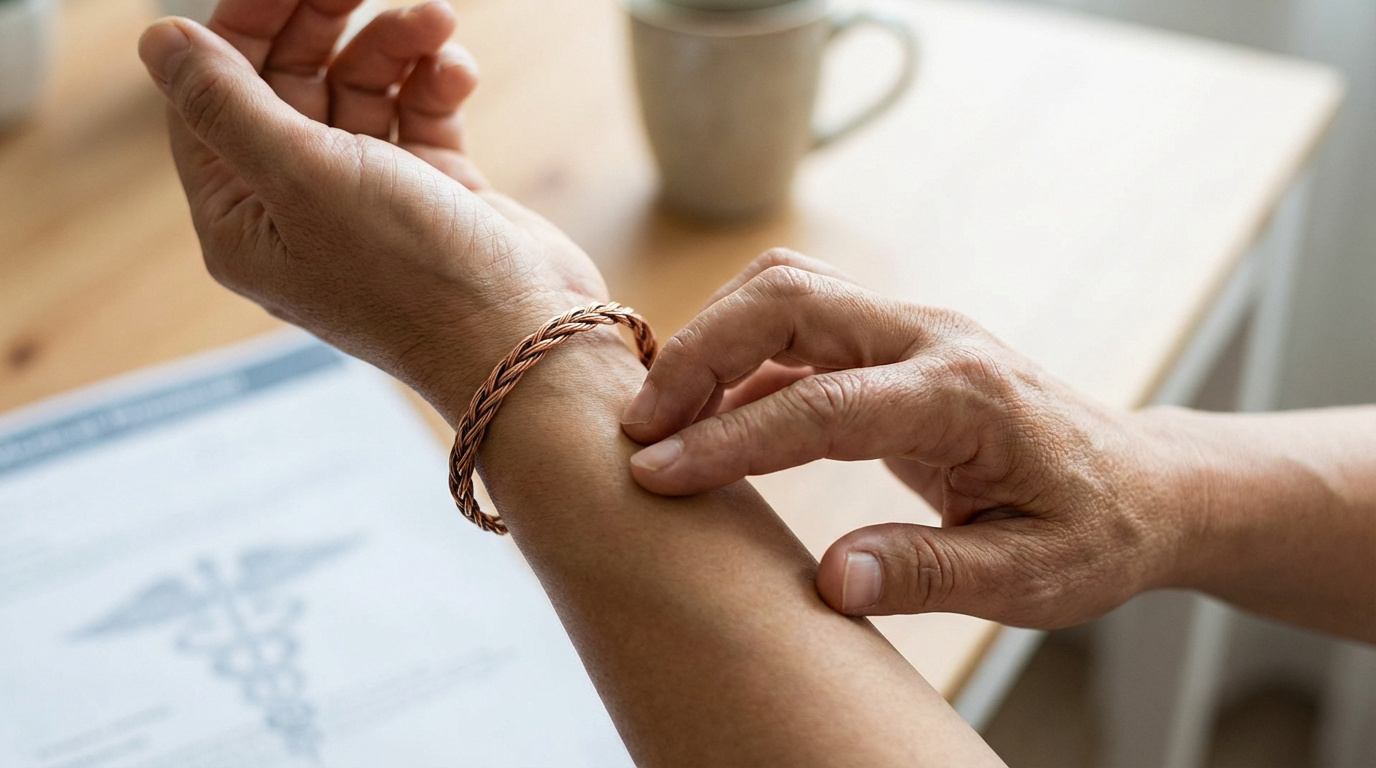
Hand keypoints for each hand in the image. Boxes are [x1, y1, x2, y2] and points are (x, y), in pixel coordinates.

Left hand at [137, 1, 610, 421]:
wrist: (525, 342)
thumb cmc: (413, 280)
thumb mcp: (304, 180)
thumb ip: (227, 104)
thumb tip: (158, 41)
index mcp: (243, 217)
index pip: (217, 93)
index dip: (248, 22)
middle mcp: (300, 207)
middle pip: (292, 81)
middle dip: (326, 22)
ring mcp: (371, 201)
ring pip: (363, 90)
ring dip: (395, 46)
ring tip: (437, 22)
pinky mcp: (434, 194)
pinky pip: (419, 114)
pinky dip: (436, 84)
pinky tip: (457, 73)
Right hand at [620, 250, 1192, 628]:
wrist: (1145, 484)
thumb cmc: (1095, 534)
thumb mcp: (1031, 579)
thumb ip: (929, 573)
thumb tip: (828, 582)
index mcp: (966, 396)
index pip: (822, 404)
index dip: (729, 438)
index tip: (656, 474)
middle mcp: (934, 338)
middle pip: (788, 299)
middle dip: (699, 353)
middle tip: (638, 427)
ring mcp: (914, 329)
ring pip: (786, 291)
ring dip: (711, 340)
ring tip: (659, 417)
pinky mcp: (895, 341)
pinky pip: (799, 324)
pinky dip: (740, 359)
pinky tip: (708, 417)